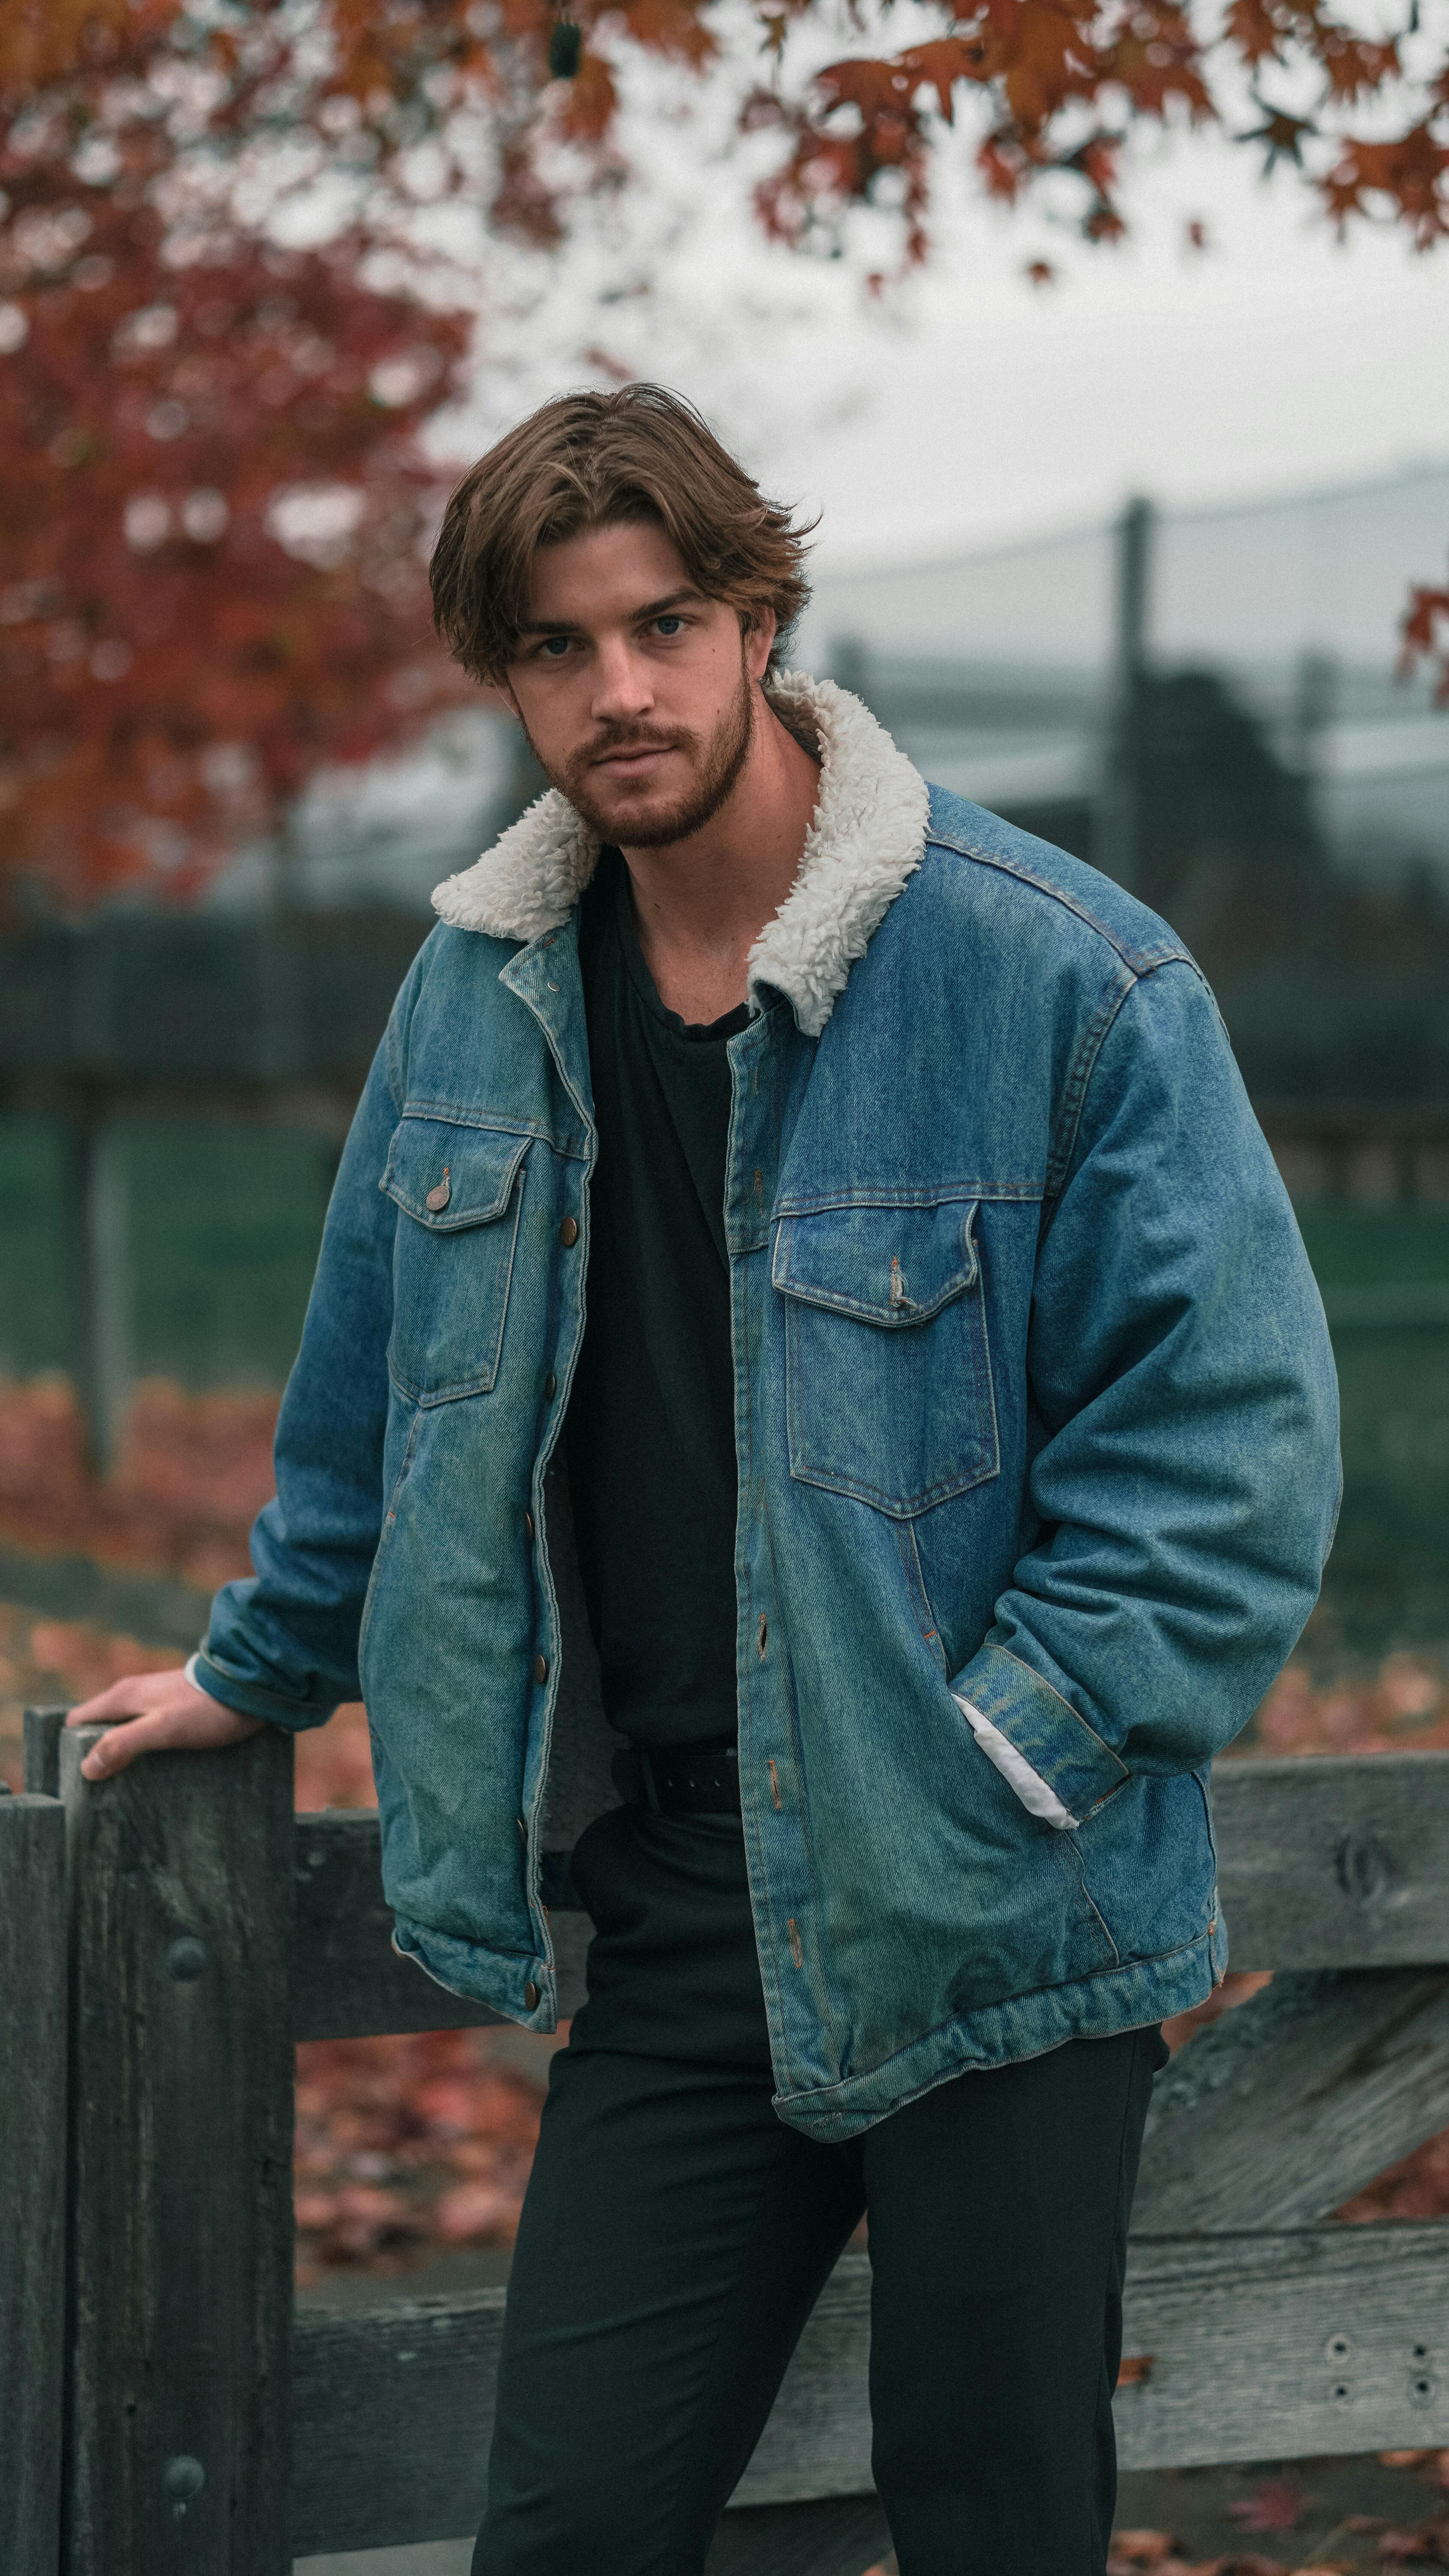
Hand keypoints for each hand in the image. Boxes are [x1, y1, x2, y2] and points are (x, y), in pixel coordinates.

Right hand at [65, 1670, 264, 1781]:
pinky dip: (141, 1746)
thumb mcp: (163, 1730)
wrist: (251, 1688)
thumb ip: (124, 1744)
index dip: (70, 1747)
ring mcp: (154, 1698)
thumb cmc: (207, 1710)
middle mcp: (133, 1693)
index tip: (76, 1777)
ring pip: (122, 1728)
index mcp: (122, 1696)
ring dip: (120, 1751)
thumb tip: (87, 1767)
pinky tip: (151, 1767)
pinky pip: (144, 1728)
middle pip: (97, 1726)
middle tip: (101, 1788)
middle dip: (94, 1753)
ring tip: (124, 1784)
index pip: (76, 1721)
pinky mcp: (173, 1706)